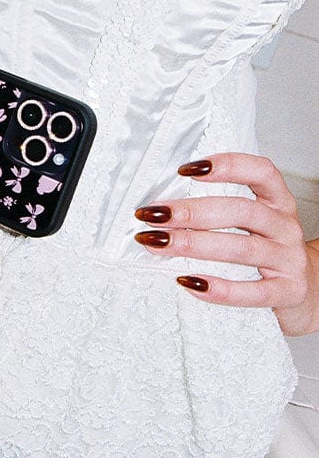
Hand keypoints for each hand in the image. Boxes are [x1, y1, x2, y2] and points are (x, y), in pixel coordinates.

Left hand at [133, 153, 318, 335]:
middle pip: (241, 211)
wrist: (306, 291)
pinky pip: (254, 292)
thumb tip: (161, 207)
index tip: (186, 169)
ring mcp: (290, 260)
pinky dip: (221, 289)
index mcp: (277, 202)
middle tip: (153, 215)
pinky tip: (190, 283)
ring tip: (159, 245)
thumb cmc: (266, 251)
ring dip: (195, 245)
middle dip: (192, 212)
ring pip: (242, 248)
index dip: (227, 165)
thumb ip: (219, 211)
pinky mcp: (289, 292)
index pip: (260, 172)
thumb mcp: (252, 224)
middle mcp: (286, 226)